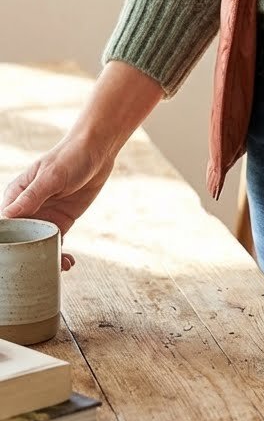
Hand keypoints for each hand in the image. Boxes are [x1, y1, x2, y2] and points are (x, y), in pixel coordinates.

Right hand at [1, 132, 115, 272]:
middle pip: (20, 238)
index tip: (11, 259)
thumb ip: (31, 197)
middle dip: (26, 256)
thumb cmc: (70, 157)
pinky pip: (56, 241)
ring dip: (46, 257)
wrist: (97, 151)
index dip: (6, 243)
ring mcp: (44, 216)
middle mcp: (27, 208)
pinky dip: (60, 253)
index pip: (4, 224)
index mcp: (16, 196)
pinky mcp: (61, 220)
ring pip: (38, 243)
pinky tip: (68, 262)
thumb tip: (7, 216)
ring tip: (61, 268)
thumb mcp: (51, 177)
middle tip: (37, 270)